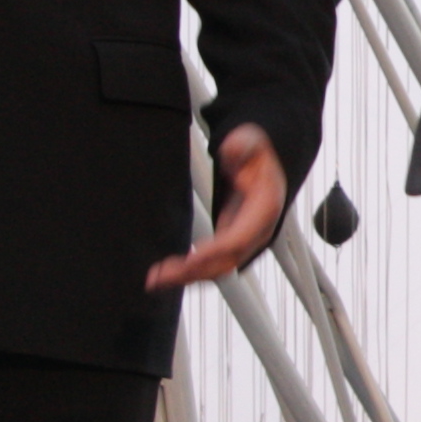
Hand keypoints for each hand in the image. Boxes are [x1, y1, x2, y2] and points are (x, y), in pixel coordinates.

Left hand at [148, 125, 288, 288]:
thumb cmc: (256, 156)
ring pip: (218, 269)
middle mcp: (257, 232)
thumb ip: (244, 144)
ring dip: (188, 277)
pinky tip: (169, 276)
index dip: (215, 251)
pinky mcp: (232, 244)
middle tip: (160, 275)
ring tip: (155, 280)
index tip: (191, 256)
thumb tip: (233, 148)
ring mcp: (245, 241)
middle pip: (225, 262)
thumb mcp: (252, 141)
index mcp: (264, 210)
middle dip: (193, 271)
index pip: (239, 239)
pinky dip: (192, 273)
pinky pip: (214, 265)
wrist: (264, 166)